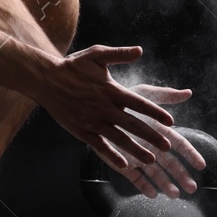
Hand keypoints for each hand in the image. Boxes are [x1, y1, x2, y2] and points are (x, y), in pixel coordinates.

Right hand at [36, 45, 201, 187]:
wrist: (46, 80)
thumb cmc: (73, 66)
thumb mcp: (96, 54)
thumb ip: (119, 53)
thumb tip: (140, 50)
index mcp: (110, 90)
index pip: (138, 103)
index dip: (155, 112)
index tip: (170, 122)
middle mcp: (103, 107)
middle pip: (132, 125)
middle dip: (151, 137)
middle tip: (167, 147)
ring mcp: (92, 121)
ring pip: (118, 139)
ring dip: (136, 151)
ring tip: (152, 161)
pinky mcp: (81, 131)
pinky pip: (100, 146)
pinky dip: (112, 156)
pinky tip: (125, 166)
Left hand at [100, 92, 206, 198]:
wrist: (94, 108)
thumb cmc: (122, 99)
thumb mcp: (143, 94)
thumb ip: (164, 95)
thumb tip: (188, 92)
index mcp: (159, 132)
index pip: (179, 145)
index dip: (191, 155)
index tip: (201, 165)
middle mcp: (151, 146)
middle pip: (170, 164)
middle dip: (181, 176)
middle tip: (191, 188)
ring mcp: (138, 156)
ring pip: (155, 173)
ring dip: (165, 184)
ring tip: (174, 195)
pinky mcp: (123, 164)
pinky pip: (135, 178)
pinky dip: (144, 186)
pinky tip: (153, 194)